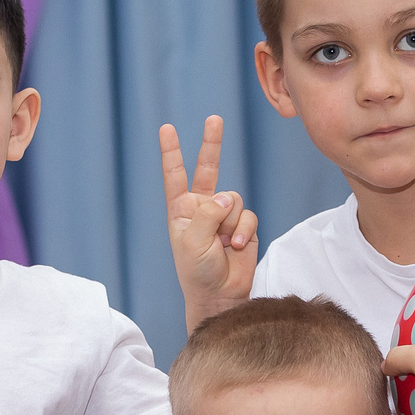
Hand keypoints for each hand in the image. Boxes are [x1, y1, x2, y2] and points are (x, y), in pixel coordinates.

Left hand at [162, 117, 258, 330]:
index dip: (172, 152)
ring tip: (224, 243)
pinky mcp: (243, 224)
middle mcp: (202, 207)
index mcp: (181, 210)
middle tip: (214, 119)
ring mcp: (223, 215)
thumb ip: (208, 213)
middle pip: (208, 169)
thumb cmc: (197, 271)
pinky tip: (237, 246)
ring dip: (230, 222)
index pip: (175, 175)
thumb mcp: (193, 241)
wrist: (220, 295)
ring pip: (233, 199)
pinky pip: (247, 214)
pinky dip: (243, 230)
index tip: (167, 129)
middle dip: (211, 144)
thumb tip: (227, 197)